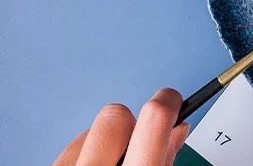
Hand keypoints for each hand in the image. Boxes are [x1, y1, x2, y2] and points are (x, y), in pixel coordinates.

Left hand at [53, 88, 189, 165]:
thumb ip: (165, 158)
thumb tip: (178, 127)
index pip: (154, 116)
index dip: (168, 100)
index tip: (173, 101)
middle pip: (115, 114)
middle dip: (130, 125)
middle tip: (136, 148)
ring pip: (88, 131)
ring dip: (104, 143)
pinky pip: (66, 150)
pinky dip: (82, 157)